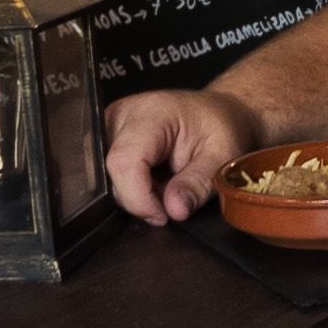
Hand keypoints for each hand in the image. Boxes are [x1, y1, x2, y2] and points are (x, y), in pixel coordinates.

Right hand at [102, 88, 264, 224]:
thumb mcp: (221, 157)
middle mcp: (120, 115)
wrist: (216, 112)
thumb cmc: (219, 126)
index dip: (140, 199)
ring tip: (166, 182)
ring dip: (136, 193)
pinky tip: (153, 178)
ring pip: (107, 180)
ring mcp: (108, 126)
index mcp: (148, 114)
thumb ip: (197, 184)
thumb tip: (174, 210)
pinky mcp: (105, 139)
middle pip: (111, 175)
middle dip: (140, 199)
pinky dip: (131, 187)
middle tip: (173, 195)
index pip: (124, 163)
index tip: (164, 215)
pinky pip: (109, 177)